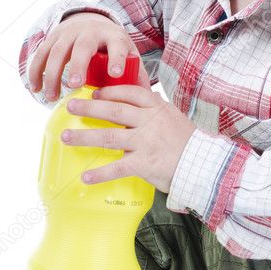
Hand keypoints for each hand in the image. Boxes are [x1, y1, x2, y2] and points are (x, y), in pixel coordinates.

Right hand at [28, 11, 151, 98]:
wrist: (90, 22)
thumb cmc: (112, 46)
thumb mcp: (128, 53)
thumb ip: (137, 73)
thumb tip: (150, 99)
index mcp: (113, 37)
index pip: (117, 46)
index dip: (117, 59)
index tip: (115, 74)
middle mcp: (90, 32)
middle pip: (83, 47)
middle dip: (78, 65)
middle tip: (75, 85)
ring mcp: (69, 33)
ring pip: (58, 51)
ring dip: (53, 74)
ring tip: (52, 97)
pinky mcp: (53, 37)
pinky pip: (42, 53)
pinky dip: (36, 71)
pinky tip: (35, 88)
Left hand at [61, 85, 197, 192]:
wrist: (204, 164)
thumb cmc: (189, 142)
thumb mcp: (173, 117)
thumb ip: (155, 111)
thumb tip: (139, 102)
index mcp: (156, 108)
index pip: (129, 93)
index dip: (109, 92)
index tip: (95, 93)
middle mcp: (149, 122)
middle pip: (113, 111)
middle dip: (89, 108)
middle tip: (70, 106)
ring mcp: (145, 142)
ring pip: (108, 137)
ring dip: (84, 137)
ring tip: (66, 137)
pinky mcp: (143, 164)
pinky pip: (117, 168)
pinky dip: (99, 174)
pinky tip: (85, 177)